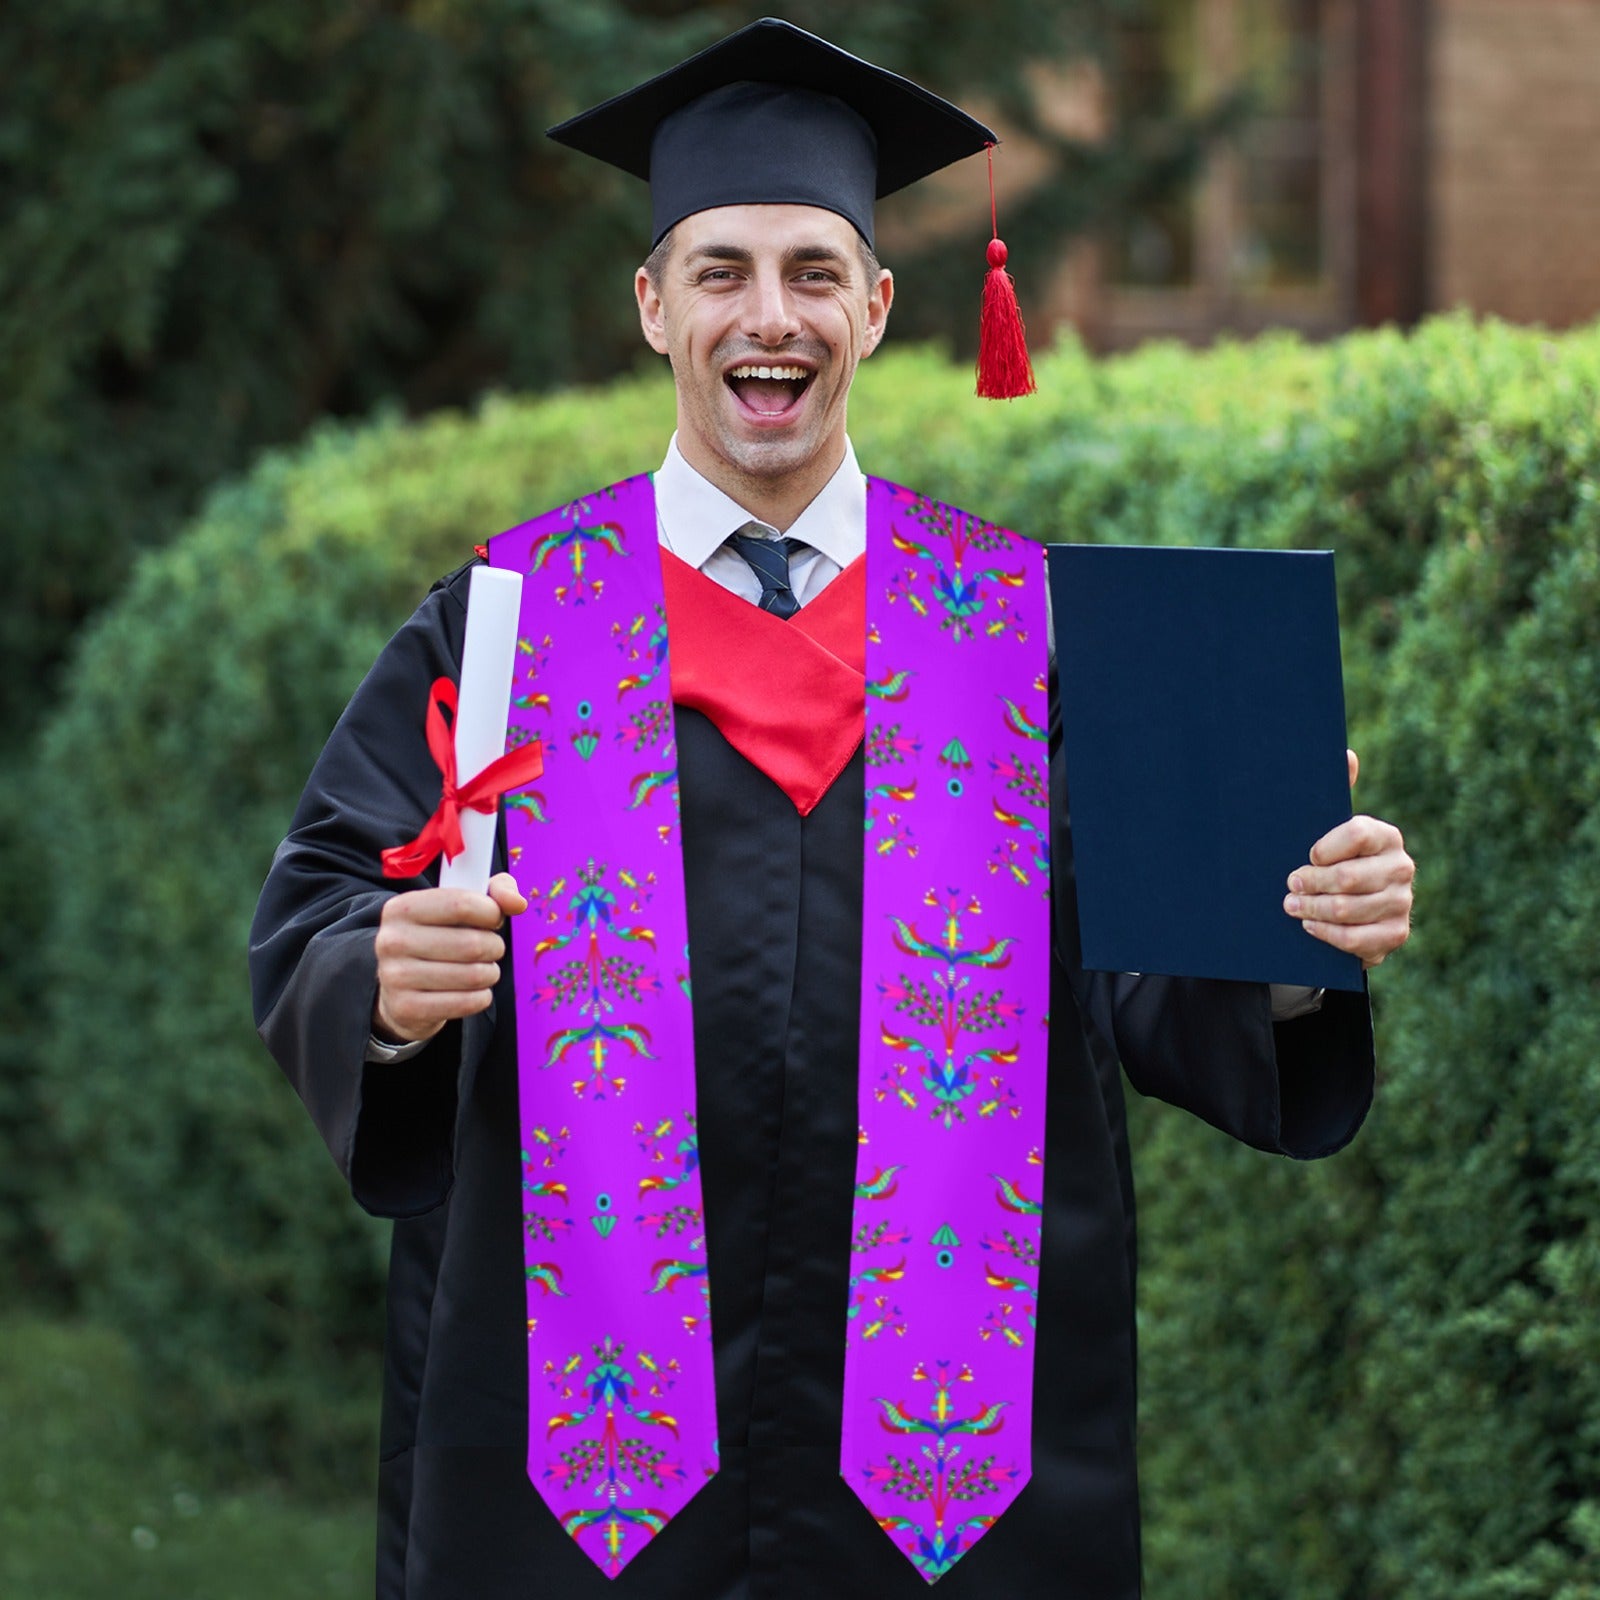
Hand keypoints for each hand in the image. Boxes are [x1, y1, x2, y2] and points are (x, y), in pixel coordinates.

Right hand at [372, 871, 527, 1044]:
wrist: (401, 988)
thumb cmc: (440, 937)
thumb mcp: (461, 904)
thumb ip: (495, 892)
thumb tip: (517, 903)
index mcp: (402, 908)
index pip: (461, 904)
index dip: (491, 912)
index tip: (493, 919)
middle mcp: (392, 940)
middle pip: (472, 944)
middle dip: (494, 947)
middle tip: (491, 949)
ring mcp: (395, 977)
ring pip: (473, 975)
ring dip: (490, 973)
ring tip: (482, 969)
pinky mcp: (406, 1008)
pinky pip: (466, 1003)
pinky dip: (481, 997)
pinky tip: (473, 991)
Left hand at [1283, 750, 1413, 968]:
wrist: (1350, 908)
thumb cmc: (1332, 860)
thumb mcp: (1328, 828)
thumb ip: (1336, 792)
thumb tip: (1346, 754)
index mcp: (1386, 836)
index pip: (1356, 833)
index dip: (1325, 847)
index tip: (1306, 855)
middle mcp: (1401, 867)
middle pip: (1348, 877)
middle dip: (1310, 883)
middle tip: (1289, 884)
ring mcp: (1401, 903)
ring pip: (1348, 909)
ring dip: (1312, 909)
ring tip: (1291, 906)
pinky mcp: (1395, 934)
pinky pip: (1356, 939)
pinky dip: (1327, 934)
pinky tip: (1310, 926)